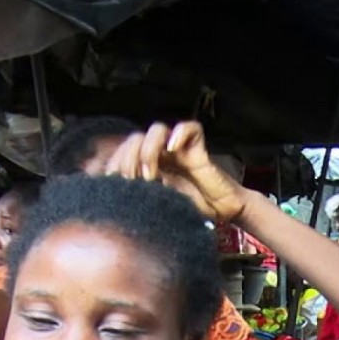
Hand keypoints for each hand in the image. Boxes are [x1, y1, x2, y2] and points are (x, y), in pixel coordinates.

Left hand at [103, 122, 246, 222]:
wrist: (224, 211)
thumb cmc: (193, 209)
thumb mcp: (159, 204)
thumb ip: (141, 194)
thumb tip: (117, 193)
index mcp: (147, 163)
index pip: (122, 151)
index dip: (114, 163)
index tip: (115, 184)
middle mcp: (161, 152)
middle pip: (134, 139)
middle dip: (127, 159)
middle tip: (132, 181)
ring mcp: (180, 148)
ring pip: (156, 129)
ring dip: (148, 150)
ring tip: (151, 174)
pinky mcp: (199, 148)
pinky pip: (190, 128)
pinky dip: (179, 134)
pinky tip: (173, 150)